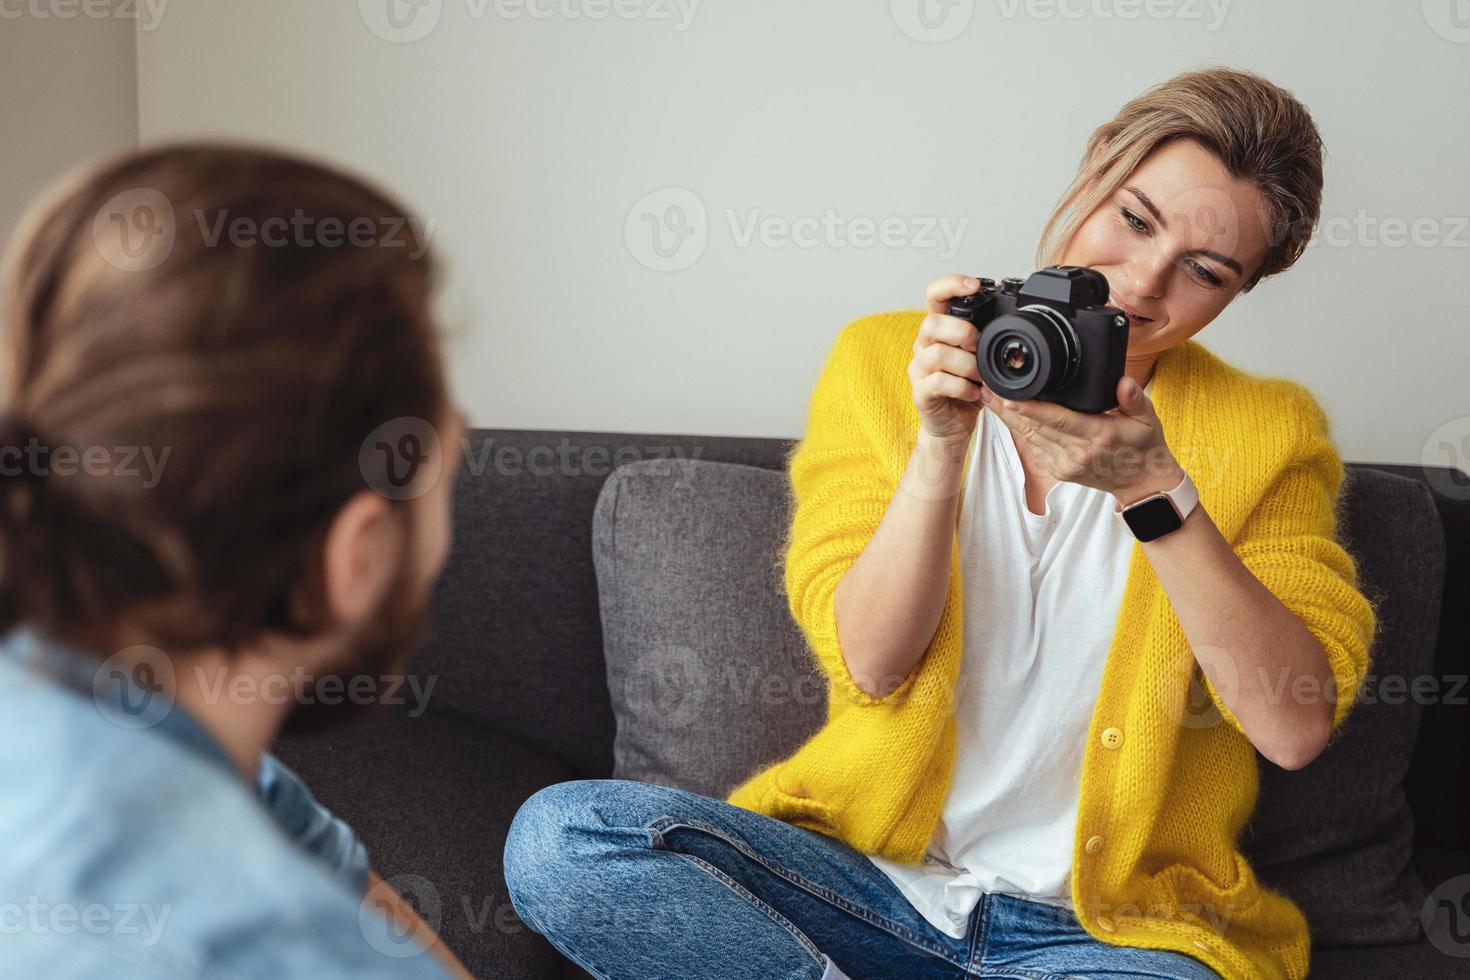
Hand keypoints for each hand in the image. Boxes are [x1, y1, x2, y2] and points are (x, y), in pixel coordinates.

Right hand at [909, 275, 988, 445]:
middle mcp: (924, 346)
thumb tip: (1013, 318)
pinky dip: (962, 388)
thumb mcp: (980, 358)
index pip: (934, 295)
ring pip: (936, 355)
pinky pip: (938, 383)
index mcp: (939, 330)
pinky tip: (974, 393)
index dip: (951, 284)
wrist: (952, 424)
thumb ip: (986, 338)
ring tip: (980, 376)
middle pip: (931, 323)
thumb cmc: (966, 388)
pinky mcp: (920, 393)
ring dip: (966, 365)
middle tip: (979, 346)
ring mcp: (919, 369)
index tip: (975, 285)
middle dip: (962, 332)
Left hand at [982, 373, 1183, 501]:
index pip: (1058, 420)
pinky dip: (1017, 429)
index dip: (1031, 409)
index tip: (1008, 397)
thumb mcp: (1148, 418)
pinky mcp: (1058, 470)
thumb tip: (1123, 382)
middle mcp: (1078, 452)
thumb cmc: (1143, 446)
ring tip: (987, 394)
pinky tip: (1003, 413)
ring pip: (1028, 437)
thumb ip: (1134, 398)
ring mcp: (1065, 464)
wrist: (1141, 484)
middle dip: (1007, 407)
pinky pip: (1033, 446)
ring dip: (1005, 417)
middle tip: (985, 385)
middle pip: (1034, 427)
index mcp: (1099, 435)